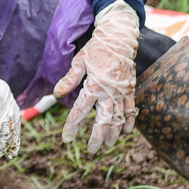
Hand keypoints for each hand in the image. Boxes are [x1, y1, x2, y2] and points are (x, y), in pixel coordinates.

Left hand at [53, 0, 138, 152]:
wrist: (120, 38)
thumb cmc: (97, 49)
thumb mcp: (80, 61)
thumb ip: (69, 79)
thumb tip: (56, 94)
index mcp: (94, 85)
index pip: (81, 110)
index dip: (73, 126)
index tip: (67, 138)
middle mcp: (109, 92)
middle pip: (104, 121)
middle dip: (97, 137)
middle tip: (91, 150)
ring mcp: (122, 92)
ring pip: (119, 119)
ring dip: (113, 134)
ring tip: (106, 146)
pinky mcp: (131, 90)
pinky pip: (131, 110)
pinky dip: (129, 122)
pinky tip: (125, 132)